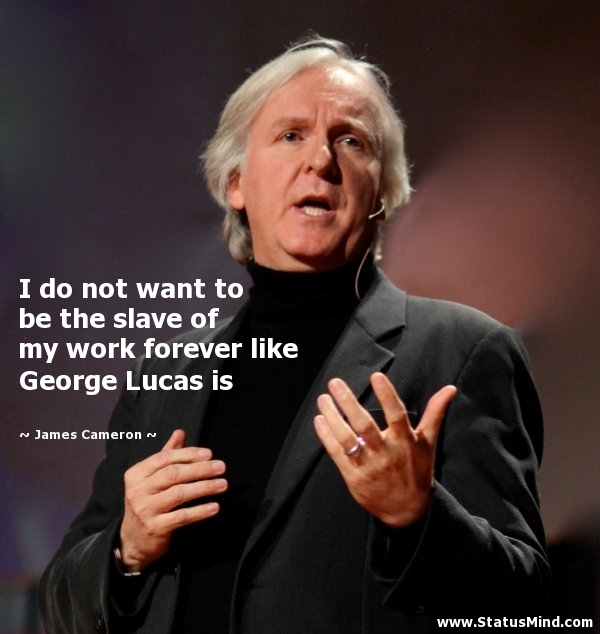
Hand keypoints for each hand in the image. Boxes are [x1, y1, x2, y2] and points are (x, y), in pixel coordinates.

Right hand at [119, 429, 226, 571]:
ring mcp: (145, 510)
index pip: (165, 458)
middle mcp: (138, 490)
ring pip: (179, 494)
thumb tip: (180, 432)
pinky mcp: (155, 528)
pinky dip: (200, 511)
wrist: (133, 540)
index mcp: (136, 474)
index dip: (188, 454)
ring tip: (223, 484)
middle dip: (200, 469)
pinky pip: (182, 517)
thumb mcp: (151, 478)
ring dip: (204, 487)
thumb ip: (166, 455)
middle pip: (173, 474)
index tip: (209, 454)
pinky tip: (215, 507)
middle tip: (221, 467)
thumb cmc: (147, 502)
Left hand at [314, 373, 455, 527]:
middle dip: (348, 403)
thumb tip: (450, 388)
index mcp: (405, 441)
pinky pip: (337, 453)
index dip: (387, 395)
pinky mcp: (353, 476)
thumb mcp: (428, 442)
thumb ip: (435, 413)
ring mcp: (368, 464)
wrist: (407, 511)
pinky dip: (326, 437)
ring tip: (323, 399)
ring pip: (347, 438)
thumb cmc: (417, 471)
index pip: (396, 414)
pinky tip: (319, 420)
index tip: (376, 376)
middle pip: (364, 425)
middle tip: (335, 382)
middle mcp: (386, 452)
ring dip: (332, 417)